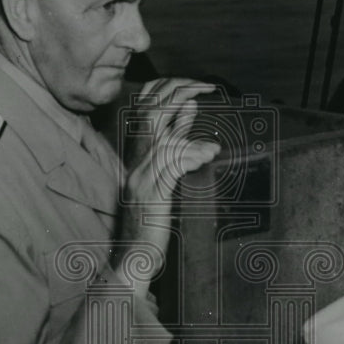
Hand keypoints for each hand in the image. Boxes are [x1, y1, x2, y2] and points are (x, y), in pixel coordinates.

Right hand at [117, 78, 220, 288]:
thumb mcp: (163, 174)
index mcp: (137, 156)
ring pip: (162, 139)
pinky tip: (209, 152)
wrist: (134, 259)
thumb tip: (189, 111)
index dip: (167, 89)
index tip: (195, 84)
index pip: (144, 108)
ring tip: (209, 118)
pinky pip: (171, 168)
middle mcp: (136, 164)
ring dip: (188, 124)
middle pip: (151, 114)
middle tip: (205, 86)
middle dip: (178, 92)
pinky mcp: (152, 198)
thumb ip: (175, 144)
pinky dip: (190, 155)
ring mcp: (142, 180)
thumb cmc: (153, 219)